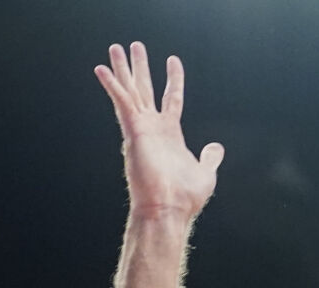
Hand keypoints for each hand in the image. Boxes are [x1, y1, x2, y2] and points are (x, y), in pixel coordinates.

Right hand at [94, 43, 223, 220]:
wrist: (168, 209)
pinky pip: (122, 102)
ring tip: (116, 47)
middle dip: (140, 68)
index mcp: (169, 134)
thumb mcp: (205, 172)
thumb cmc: (184, 198)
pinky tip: (102, 69)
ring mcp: (141, 129)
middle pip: (145, 90)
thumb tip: (216, 147)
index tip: (173, 60)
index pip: (172, 98)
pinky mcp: (133, 131)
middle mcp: (153, 128)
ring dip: (123, 69)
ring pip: (130, 91)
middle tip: (134, 46)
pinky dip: (112, 85)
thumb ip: (210, 158)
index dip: (173, 79)